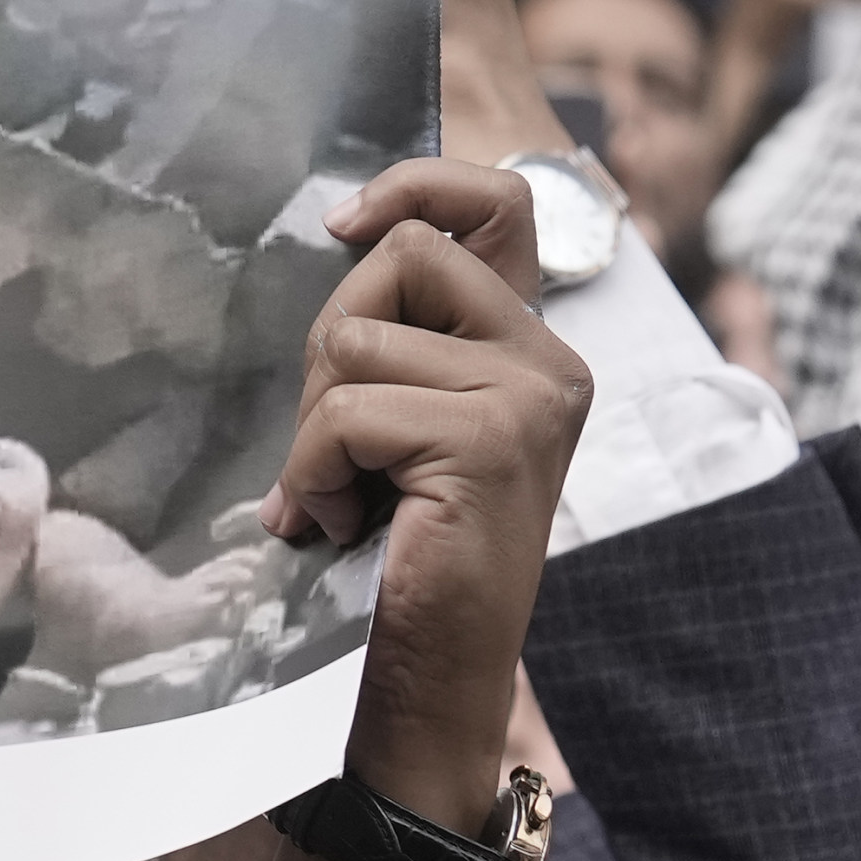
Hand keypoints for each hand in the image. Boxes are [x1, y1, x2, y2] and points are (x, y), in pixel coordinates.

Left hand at [258, 162, 587, 827]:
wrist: (431, 675)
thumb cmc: (398, 556)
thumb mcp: (396, 427)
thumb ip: (393, 341)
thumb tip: (351, 227)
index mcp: (532, 348)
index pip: (496, 204)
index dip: (416, 185)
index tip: (341, 221)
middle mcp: (548, 361)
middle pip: (398, 256)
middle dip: (329, 348)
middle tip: (332, 451)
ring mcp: (527, 398)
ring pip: (354, 341)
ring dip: (314, 433)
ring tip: (342, 502)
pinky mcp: (488, 443)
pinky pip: (345, 416)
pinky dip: (312, 477)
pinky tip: (340, 530)